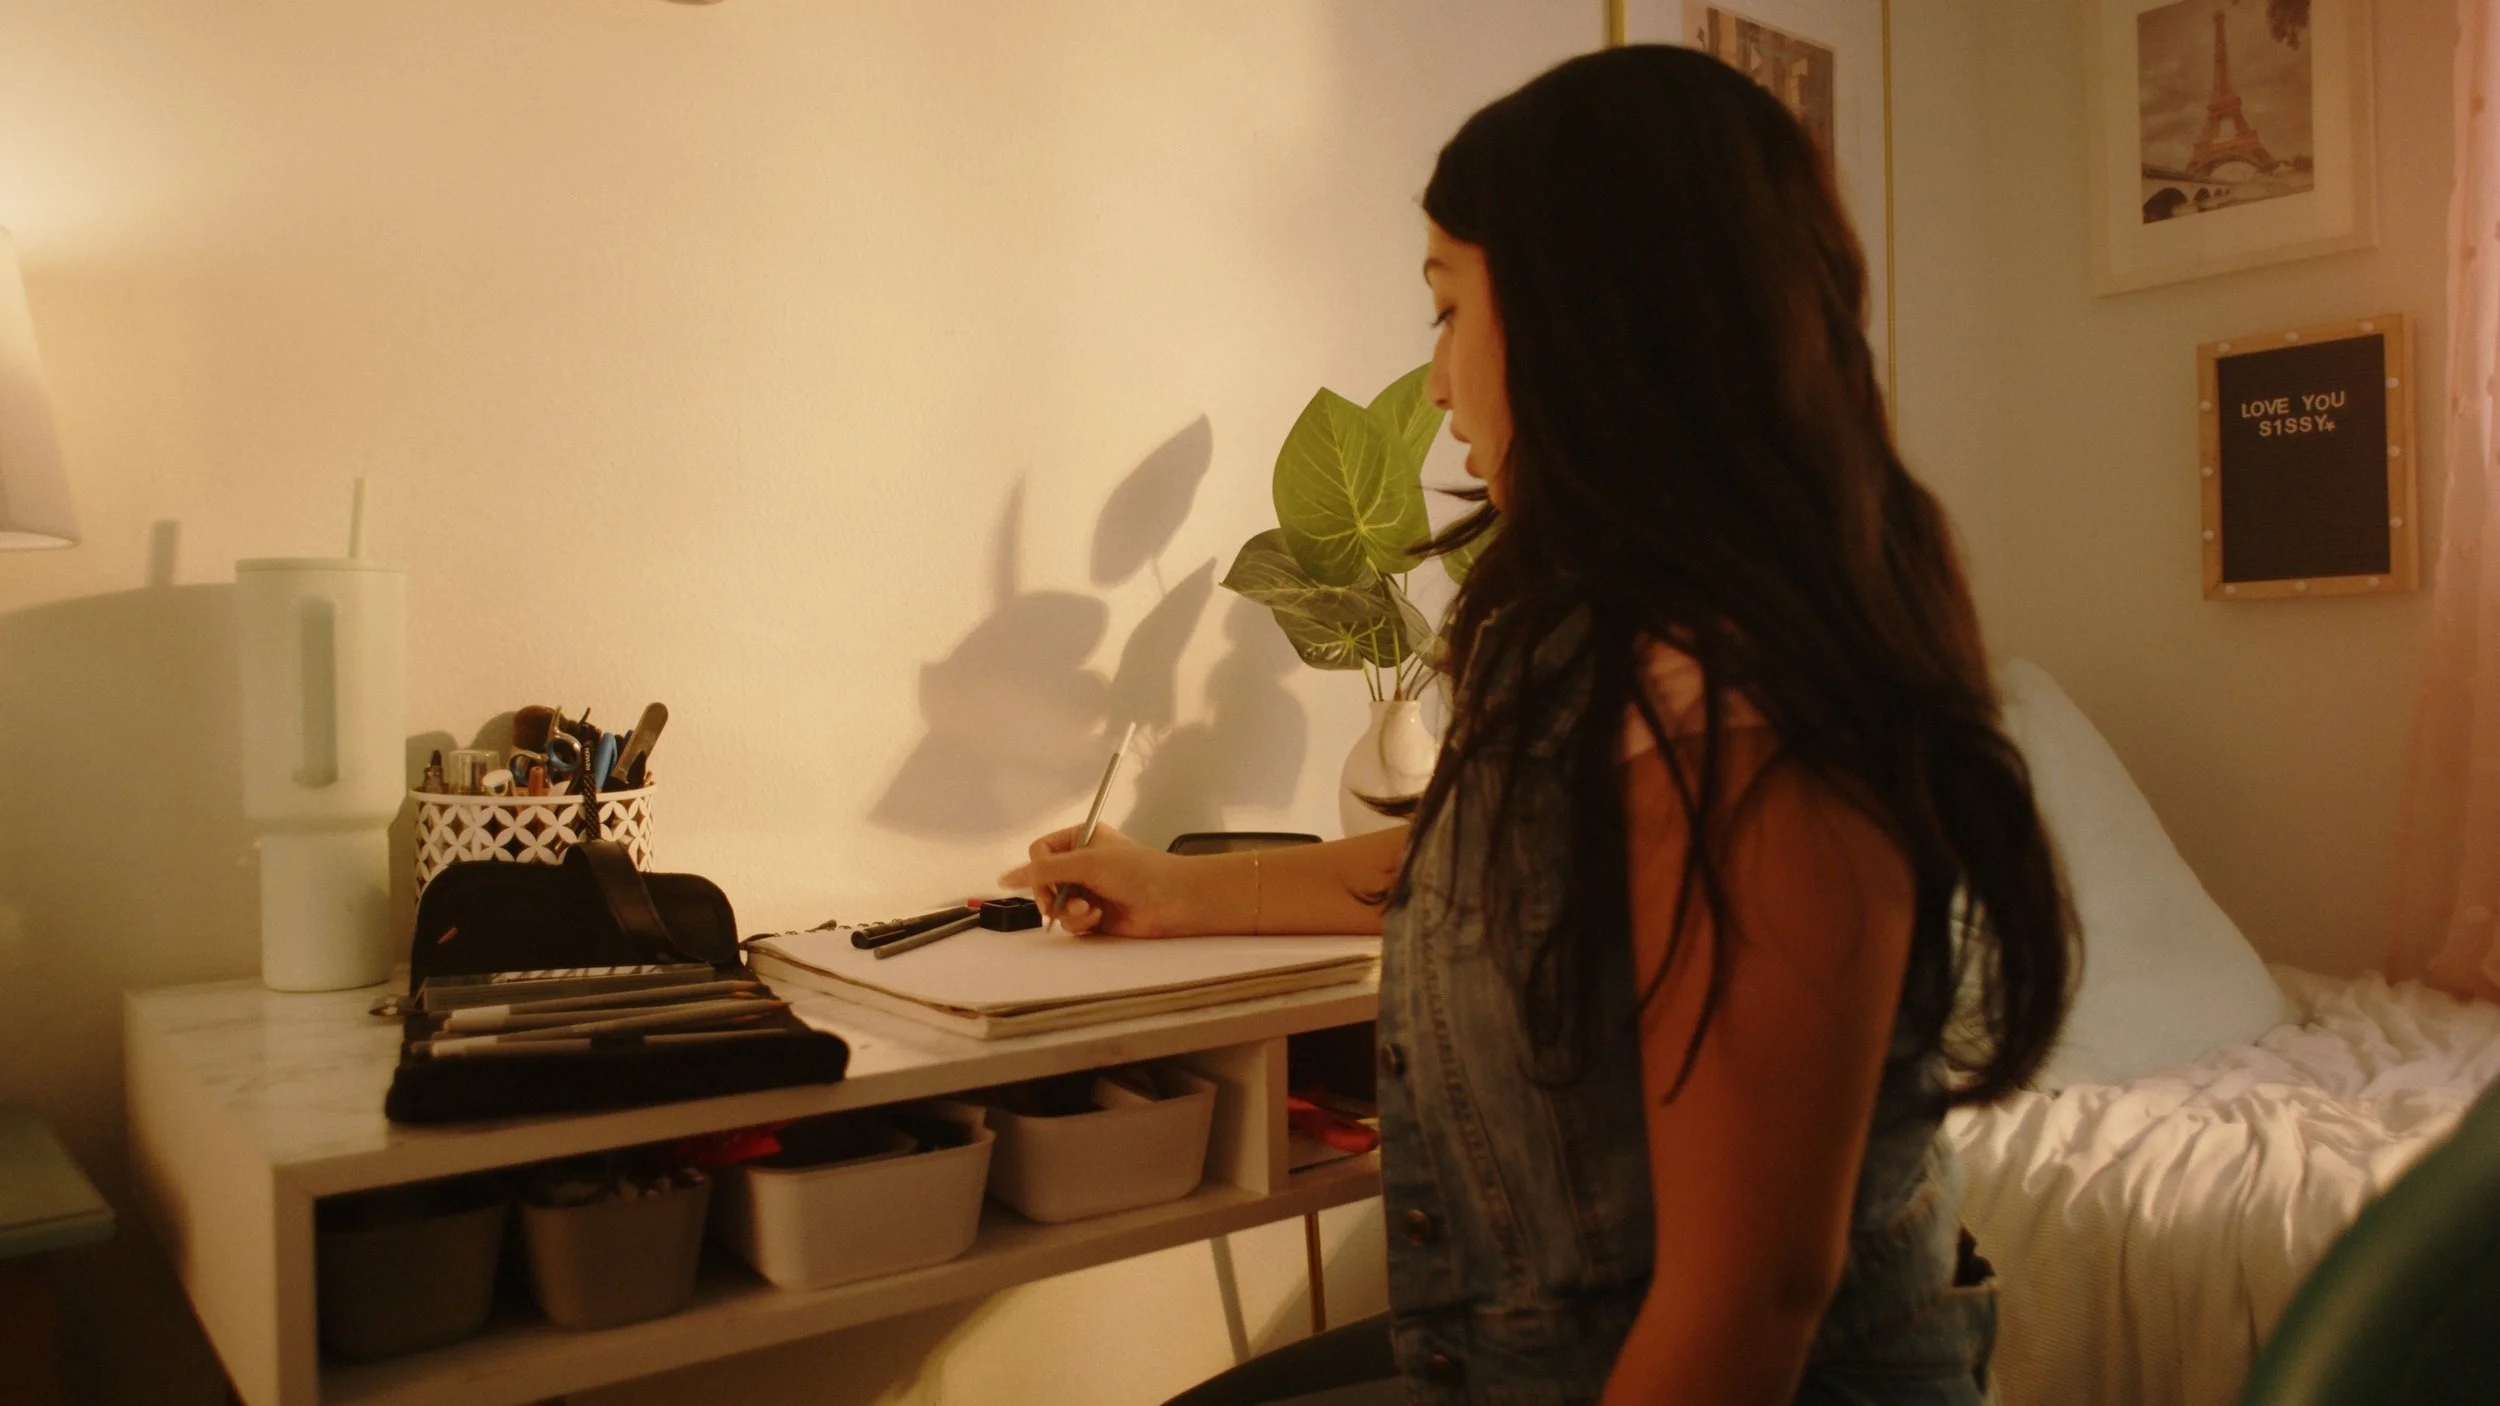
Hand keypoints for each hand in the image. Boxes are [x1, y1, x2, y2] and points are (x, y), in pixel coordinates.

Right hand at [999, 824, 1207, 936]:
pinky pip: (1070, 922)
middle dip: (1050, 895)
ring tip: (1087, 910)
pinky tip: (1097, 919)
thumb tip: (1005, 877)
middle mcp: (1082, 863)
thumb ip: (1043, 871)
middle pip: (1042, 881)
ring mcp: (1087, 890)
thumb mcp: (1086, 863)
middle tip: (1055, 904)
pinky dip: (1079, 922)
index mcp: (1081, 838)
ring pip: (1054, 905)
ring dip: (1067, 911)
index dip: (1038, 869)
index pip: (1039, 852)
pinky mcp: (1094, 915)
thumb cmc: (1136, 871)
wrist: (1172, 900)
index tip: (1044, 882)